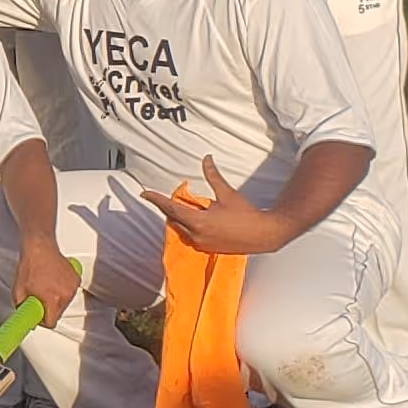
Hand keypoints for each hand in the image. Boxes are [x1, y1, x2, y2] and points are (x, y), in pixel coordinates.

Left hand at [11, 235, 82, 324]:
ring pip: (64, 302)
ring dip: (55, 298)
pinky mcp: (76, 279)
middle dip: (48, 308)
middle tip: (38, 296)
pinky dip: (62, 289)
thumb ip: (21, 308)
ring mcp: (72, 286)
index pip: (51, 322)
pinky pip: (69, 291)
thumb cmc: (30, 265)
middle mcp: (65, 294)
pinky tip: (53, 280)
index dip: (42, 321)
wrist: (39, 247)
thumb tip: (24, 317)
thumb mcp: (18, 290)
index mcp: (52, 299)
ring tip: (45, 285)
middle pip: (58, 312)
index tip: (38, 316)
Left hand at [154, 156, 293, 254]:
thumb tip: (206, 159)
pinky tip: (196, 218)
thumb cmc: (246, 215)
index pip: (171, 209)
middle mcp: (196, 236)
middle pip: (173, 220)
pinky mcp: (208, 248)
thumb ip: (213, 176)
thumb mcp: (227, 194)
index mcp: (199, 222)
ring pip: (181, 229)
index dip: (156, 200)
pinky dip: (188, 226)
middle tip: (165, 196)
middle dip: (168, 208)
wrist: (263, 235)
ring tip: (184, 205)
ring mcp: (202, 244)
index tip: (144, 194)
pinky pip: (190, 236)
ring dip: (179, 217)